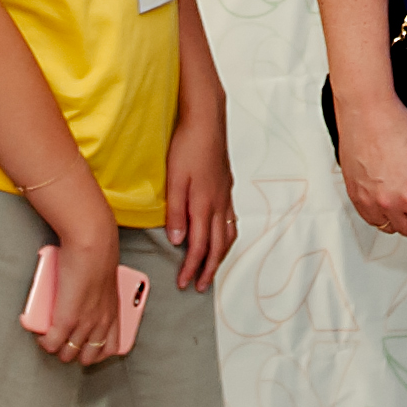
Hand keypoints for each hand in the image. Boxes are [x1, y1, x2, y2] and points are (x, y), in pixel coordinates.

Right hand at [38, 217, 132, 368]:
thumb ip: (97, 298)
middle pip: (88, 357)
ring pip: (67, 354)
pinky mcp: (66, 320)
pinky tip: (41, 334)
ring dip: (57, 348)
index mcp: (113, 313)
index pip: (111, 348)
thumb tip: (83, 304)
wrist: (91, 242)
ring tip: (49, 337)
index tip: (85, 346)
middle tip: (63, 341)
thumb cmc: (98, 255)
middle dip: (74, 353)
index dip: (96, 352)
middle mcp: (101, 323)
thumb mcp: (105, 283)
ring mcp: (84, 324)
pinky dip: (44, 342)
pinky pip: (51, 343)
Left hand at [163, 100, 238, 290]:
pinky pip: (231, 221)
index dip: (191, 268)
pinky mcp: (227, 187)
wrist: (207, 121)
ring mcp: (225, 196)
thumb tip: (178, 241)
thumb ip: (177, 212)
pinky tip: (221, 237)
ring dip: (220, 256)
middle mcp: (219, 204)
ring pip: (227, 235)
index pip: (198, 246)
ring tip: (212, 268)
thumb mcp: (174, 180)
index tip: (184, 282)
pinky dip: (227, 237)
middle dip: (209, 269)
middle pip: (217, 246)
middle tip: (200, 286)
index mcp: (204, 204)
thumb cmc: (187, 146)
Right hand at [337, 91, 406, 239]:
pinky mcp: (354, 195)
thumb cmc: (397, 125)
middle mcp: (389, 203)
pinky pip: (370, 217)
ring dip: (398, 215)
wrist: (368, 112)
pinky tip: (385, 191)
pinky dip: (379, 210)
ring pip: (388, 227)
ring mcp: (369, 201)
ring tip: (400, 192)